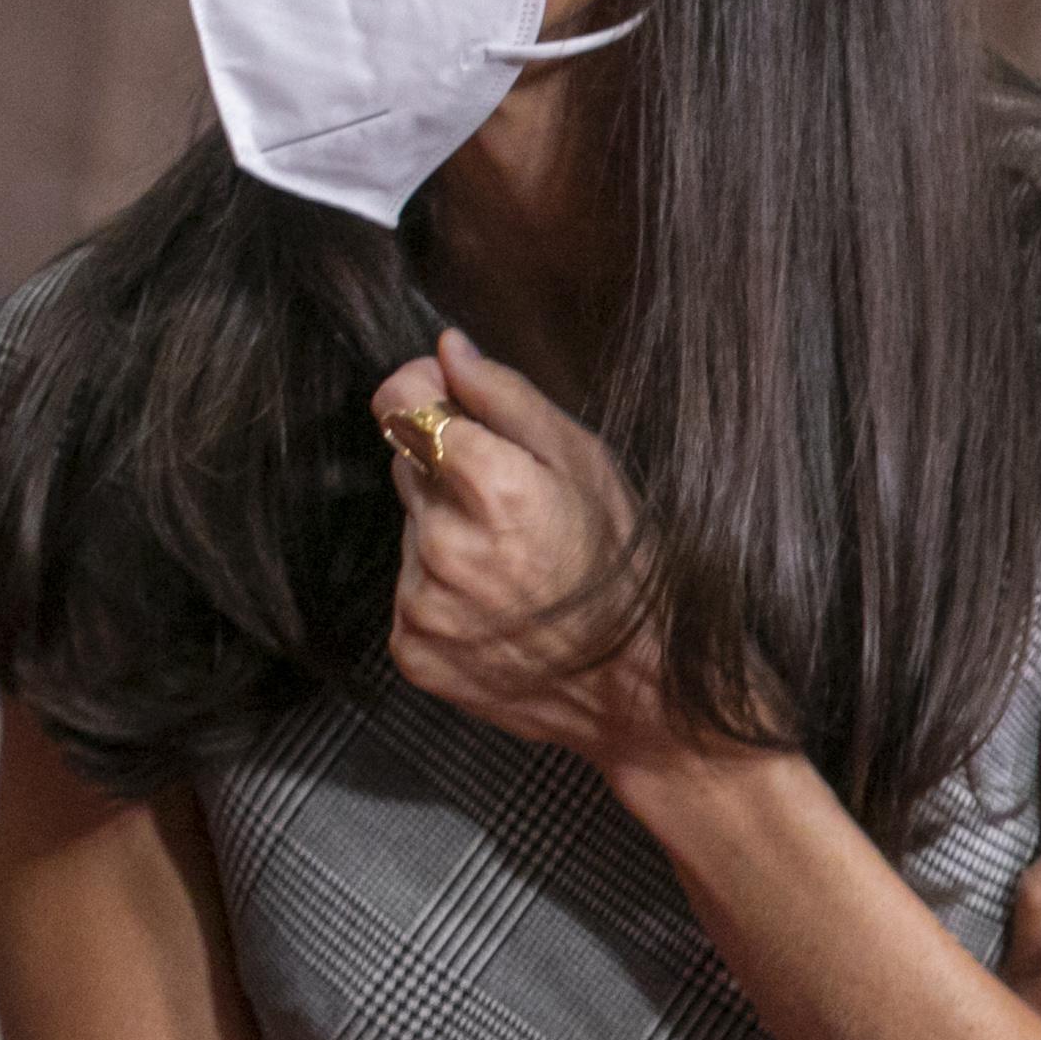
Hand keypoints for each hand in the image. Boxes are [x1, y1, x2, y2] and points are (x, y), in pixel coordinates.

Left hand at [372, 331, 679, 772]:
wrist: (641, 690)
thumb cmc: (626, 567)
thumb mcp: (585, 461)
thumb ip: (505, 397)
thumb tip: (447, 349)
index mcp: (491, 488)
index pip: (398, 404)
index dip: (421, 395)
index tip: (446, 401)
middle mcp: (445, 546)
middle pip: (407, 467)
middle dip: (448, 473)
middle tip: (513, 510)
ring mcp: (422, 604)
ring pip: (411, 532)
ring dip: (446, 535)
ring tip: (514, 567)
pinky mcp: (412, 649)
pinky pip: (410, 591)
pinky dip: (442, 592)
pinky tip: (498, 607)